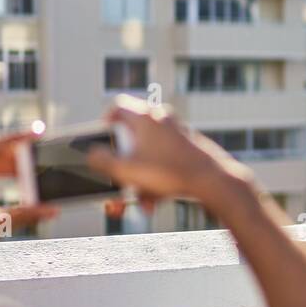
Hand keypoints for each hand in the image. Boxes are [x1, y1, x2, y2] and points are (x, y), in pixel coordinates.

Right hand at [86, 96, 252, 203]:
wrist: (212, 180)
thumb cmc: (170, 172)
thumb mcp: (126, 169)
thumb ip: (102, 161)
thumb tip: (92, 154)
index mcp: (145, 117)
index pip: (118, 106)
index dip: (106, 121)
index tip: (103, 139)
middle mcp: (162, 119)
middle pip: (132, 139)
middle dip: (123, 165)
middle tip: (118, 180)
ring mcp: (177, 133)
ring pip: (148, 155)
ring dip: (140, 178)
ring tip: (139, 200)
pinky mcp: (188, 148)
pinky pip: (164, 162)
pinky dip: (157, 179)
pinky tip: (155, 201)